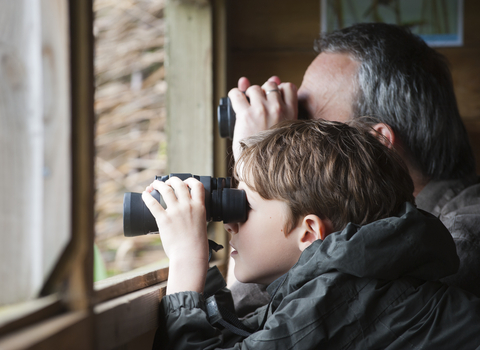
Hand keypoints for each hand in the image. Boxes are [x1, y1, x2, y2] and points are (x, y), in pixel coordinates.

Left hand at [142, 177, 208, 293]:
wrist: (190, 255)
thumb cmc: (197, 245)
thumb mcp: (202, 225)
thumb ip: (196, 217)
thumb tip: (190, 217)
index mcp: (200, 207)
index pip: (197, 185)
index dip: (190, 180)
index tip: (185, 181)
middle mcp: (188, 206)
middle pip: (179, 184)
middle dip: (171, 180)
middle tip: (167, 182)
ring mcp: (176, 212)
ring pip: (166, 190)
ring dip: (158, 184)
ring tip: (154, 184)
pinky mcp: (164, 219)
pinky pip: (153, 203)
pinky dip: (147, 197)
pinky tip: (144, 195)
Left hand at [228, 76, 297, 160]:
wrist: (263, 168)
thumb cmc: (273, 151)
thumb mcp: (285, 128)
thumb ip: (282, 103)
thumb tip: (274, 77)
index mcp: (291, 113)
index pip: (288, 86)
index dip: (278, 90)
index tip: (272, 98)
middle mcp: (278, 108)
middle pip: (269, 85)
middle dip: (262, 92)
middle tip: (257, 105)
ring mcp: (262, 110)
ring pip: (254, 88)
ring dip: (248, 95)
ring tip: (247, 107)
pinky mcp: (246, 115)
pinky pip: (236, 94)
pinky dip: (234, 95)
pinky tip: (235, 102)